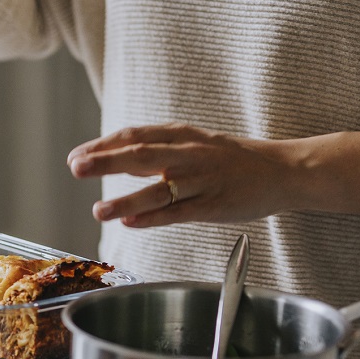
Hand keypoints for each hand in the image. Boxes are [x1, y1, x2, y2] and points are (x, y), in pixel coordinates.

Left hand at [67, 124, 300, 227]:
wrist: (283, 171)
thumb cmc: (231, 159)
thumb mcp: (192, 143)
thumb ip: (154, 151)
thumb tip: (113, 158)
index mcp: (182, 135)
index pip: (135, 136)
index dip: (103, 145)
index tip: (77, 156)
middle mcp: (189, 154)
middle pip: (142, 155)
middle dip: (106, 161)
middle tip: (76, 167)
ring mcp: (203, 180)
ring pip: (159, 189)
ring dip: (126, 200)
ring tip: (98, 211)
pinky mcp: (214, 206)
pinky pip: (180, 213)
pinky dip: (154, 218)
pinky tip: (131, 223)